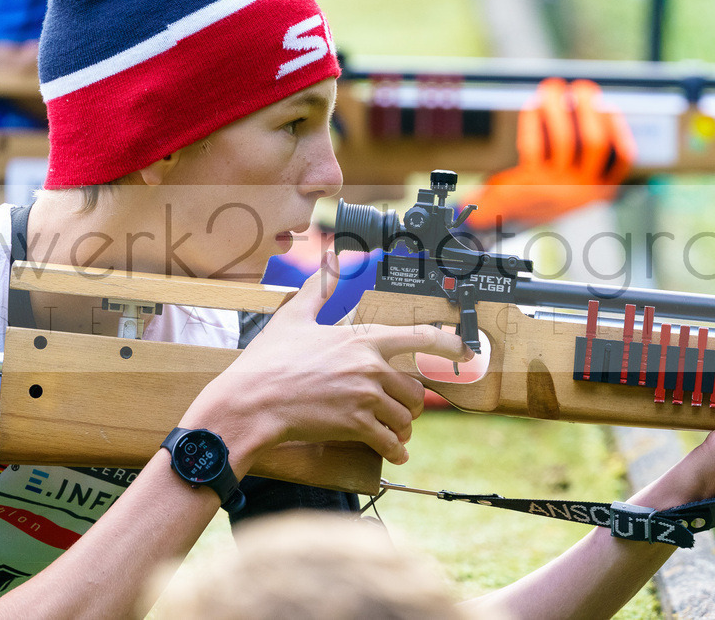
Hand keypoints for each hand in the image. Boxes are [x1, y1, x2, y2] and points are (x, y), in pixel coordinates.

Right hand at [183, 251, 472, 465]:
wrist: (249, 404)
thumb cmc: (268, 362)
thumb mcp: (293, 318)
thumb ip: (318, 288)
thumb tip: (330, 259)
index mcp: (363, 339)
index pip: (420, 337)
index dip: (449, 344)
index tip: (466, 351)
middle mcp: (371, 367)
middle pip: (415, 388)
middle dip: (411, 402)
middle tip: (400, 410)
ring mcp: (365, 397)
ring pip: (406, 416)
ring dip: (403, 428)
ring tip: (394, 432)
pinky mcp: (356, 426)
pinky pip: (390, 442)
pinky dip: (395, 451)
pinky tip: (395, 455)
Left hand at [468, 77, 634, 229]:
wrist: (511, 216)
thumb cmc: (546, 191)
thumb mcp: (575, 183)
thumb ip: (587, 156)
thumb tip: (591, 108)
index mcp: (599, 191)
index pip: (623, 158)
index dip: (620, 128)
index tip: (609, 104)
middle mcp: (582, 191)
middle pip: (595, 143)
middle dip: (590, 109)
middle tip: (582, 86)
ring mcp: (556, 188)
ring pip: (563, 139)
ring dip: (557, 107)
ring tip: (552, 87)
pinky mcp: (530, 183)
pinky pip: (534, 144)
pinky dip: (532, 120)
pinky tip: (532, 105)